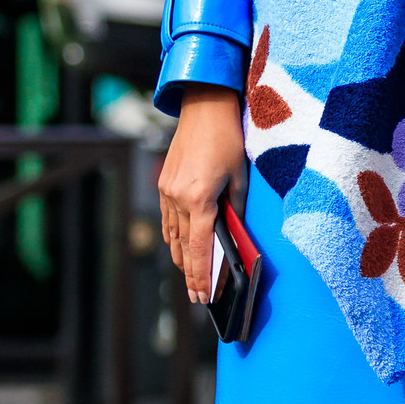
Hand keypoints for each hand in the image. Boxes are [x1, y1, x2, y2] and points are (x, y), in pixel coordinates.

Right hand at [158, 87, 247, 300]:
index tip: (204, 296)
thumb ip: (235, 210)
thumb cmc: (228, 139)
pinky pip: (167, 219)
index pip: (199, 248)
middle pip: (183, 247)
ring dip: (180, 259)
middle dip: (190, 274)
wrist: (204, 106)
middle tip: (197, 297)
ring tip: (189, 278)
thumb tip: (234, 236)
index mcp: (199, 199)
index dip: (201, 276)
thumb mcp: (240, 177)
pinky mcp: (164, 183)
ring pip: (172, 235)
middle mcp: (178, 198)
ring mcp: (167, 191)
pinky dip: (172, 237)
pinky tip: (177, 248)